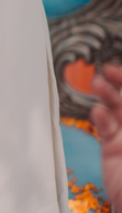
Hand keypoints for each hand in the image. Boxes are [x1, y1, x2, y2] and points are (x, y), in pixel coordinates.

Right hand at [91, 64, 121, 210]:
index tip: (119, 68)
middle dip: (119, 82)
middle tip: (108, 70)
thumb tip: (111, 105)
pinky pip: (105, 128)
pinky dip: (100, 117)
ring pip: (116, 109)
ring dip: (107, 95)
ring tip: (98, 84)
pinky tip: (98, 112)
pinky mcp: (112, 149)